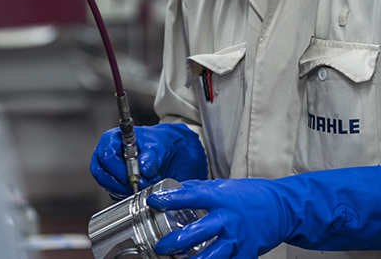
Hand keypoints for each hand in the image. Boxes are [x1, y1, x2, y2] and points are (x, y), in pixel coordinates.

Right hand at [90, 123, 206, 197]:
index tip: (136, 178)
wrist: (165, 154)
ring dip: (126, 191)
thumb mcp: (158, 145)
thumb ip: (151, 155)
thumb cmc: (157, 144)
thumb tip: (143, 168)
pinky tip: (143, 189)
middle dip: (122, 184)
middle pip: (102, 175)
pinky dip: (128, 195)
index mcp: (111, 139)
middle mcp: (104, 154)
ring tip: (145, 186)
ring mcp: (108, 170)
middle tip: (141, 186)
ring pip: (107, 186)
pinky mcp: (113, 183)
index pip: (107, 157)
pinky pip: (115, 194)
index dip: (120, 170)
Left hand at [148, 167, 380, 257]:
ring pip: (213, 255)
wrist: (283, 208)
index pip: (190, 197)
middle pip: (199, 233)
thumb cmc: (250, 195)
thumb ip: (197, 188)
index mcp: (220, 198)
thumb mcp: (222, 185)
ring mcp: (238, 238)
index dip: (170, 199)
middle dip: (177, 242)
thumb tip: (171, 188)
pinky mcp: (246, 253)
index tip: (153, 201)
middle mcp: (228, 219)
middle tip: (160, 246)